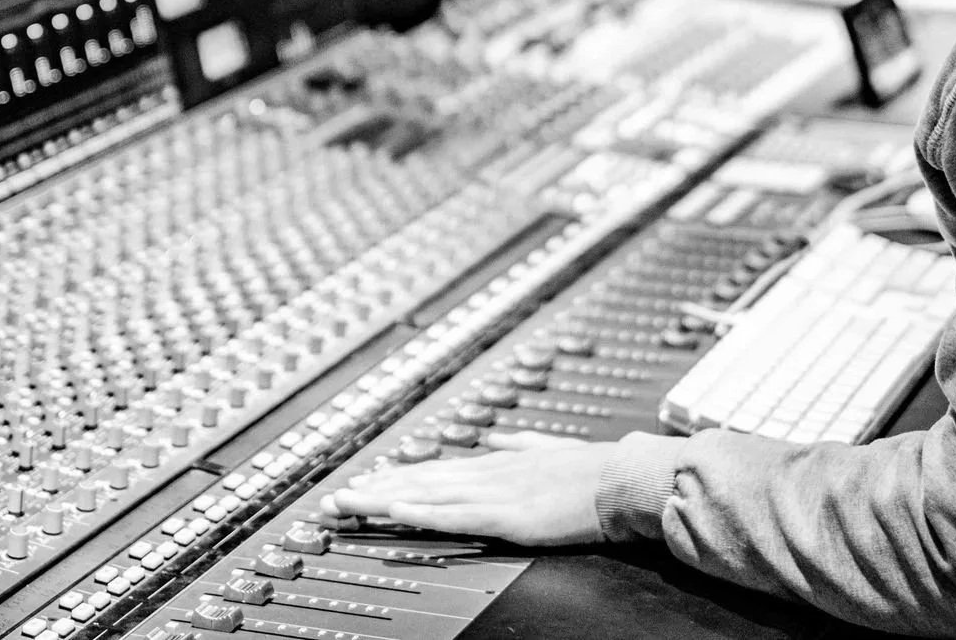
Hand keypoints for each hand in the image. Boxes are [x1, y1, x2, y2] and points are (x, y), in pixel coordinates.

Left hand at [320, 431, 614, 546]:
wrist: (621, 479)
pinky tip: (396, 511)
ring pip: (426, 495)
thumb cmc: (594, 469)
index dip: (397, 476)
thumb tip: (504, 438)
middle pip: (418, 481)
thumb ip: (525, 444)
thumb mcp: (552, 449)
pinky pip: (455, 516)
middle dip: (374, 489)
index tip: (366, 482)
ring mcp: (494, 493)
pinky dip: (423, 512)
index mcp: (498, 463)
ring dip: (383, 500)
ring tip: (348, 505)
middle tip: (335, 499)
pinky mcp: (507, 516)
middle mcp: (488, 473)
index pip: (436, 470)